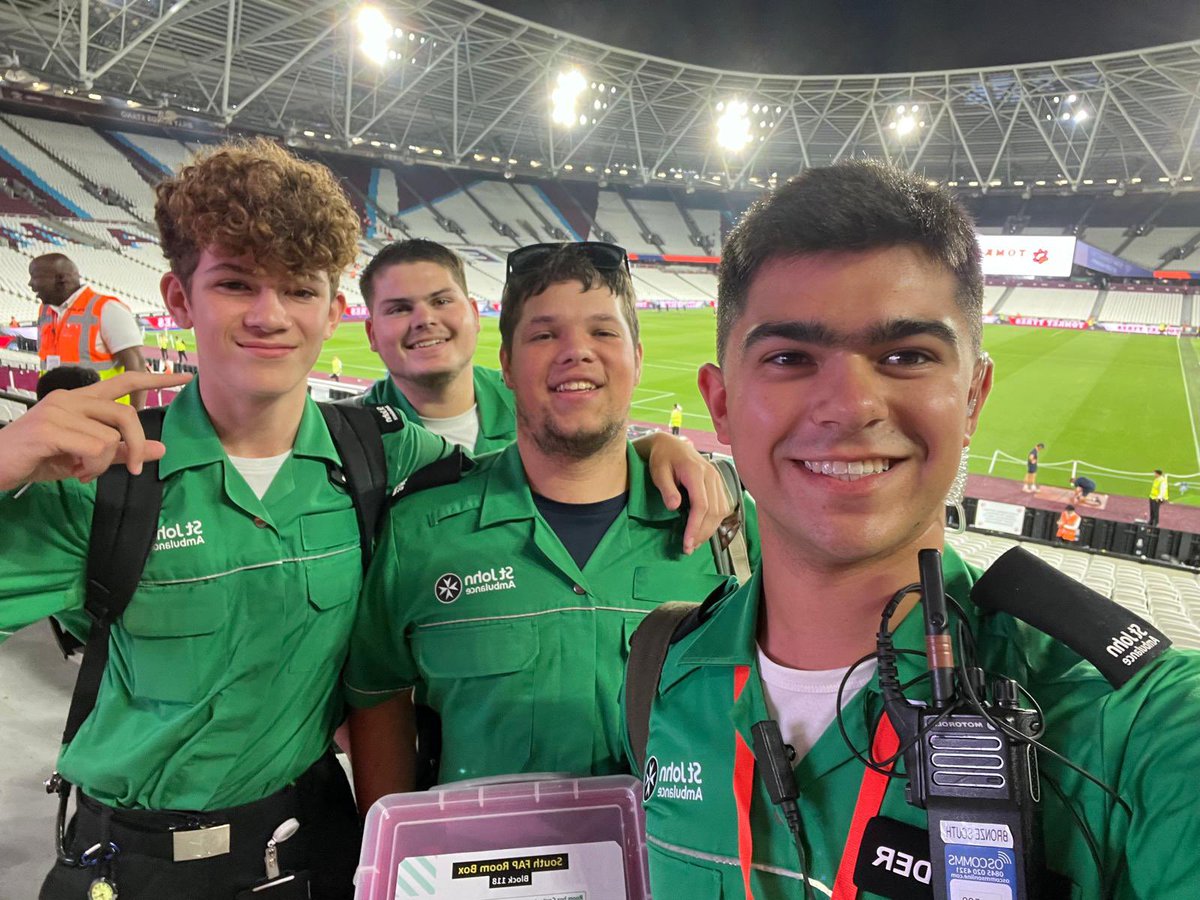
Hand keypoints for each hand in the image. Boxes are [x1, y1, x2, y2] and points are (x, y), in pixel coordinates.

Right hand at [1, 371, 192, 490]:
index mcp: (80, 400)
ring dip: (103, 463)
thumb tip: (160, 449)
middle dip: (135, 443)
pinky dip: (92, 466)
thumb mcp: (87, 457)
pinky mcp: (50, 429)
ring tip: (83, 470)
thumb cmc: (40, 458)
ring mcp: (58, 411)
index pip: (123, 382)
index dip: (155, 380)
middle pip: (125, 414)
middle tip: (134, 468)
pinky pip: (95, 448)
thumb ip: (123, 452)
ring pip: (110, 437)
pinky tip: (74, 471)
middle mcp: (70, 399)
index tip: (183, 378)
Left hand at [643, 432, 732, 553]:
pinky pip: (722, 507)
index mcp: (696, 472)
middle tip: (688, 549)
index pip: (701, 505)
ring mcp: (717, 479)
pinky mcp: (718, 484)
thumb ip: (666, 489)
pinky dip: (714, 522)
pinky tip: (702, 531)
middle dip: (702, 533)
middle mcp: (711, 475)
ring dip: (709, 530)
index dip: (695, 526)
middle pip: (713, 511)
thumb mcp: (658, 471)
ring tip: (693, 543)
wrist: (671, 445)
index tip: (686, 543)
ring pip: (720, 511)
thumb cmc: (662, 458)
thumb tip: (674, 507)